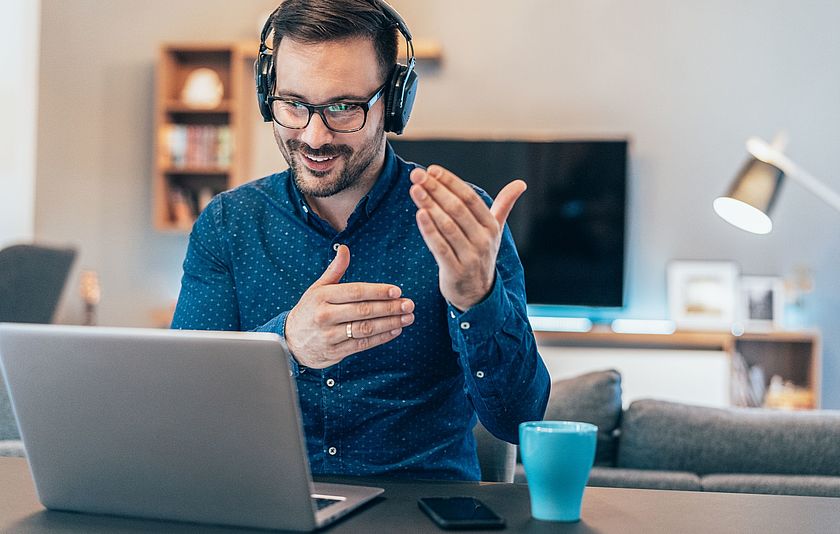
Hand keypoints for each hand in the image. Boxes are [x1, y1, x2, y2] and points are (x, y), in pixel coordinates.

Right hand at [284, 245, 414, 368]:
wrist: (290, 341)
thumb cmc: (309, 310)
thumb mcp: (317, 288)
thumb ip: (335, 270)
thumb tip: (345, 249)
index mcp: (322, 297)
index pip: (355, 292)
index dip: (378, 291)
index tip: (397, 291)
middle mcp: (325, 316)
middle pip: (363, 311)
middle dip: (389, 308)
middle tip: (408, 305)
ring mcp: (329, 336)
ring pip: (365, 329)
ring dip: (389, 323)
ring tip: (407, 318)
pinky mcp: (334, 352)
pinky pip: (362, 345)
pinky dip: (381, 338)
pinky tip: (395, 331)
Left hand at [409, 165, 525, 310]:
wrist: (478, 294)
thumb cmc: (481, 255)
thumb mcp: (494, 231)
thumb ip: (504, 205)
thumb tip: (521, 183)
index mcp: (491, 227)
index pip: (470, 198)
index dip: (451, 182)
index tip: (432, 170)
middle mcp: (483, 240)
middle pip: (457, 209)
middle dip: (436, 190)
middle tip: (417, 175)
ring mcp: (470, 257)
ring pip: (447, 226)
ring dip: (429, 205)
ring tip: (415, 189)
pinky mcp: (455, 271)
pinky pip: (440, 247)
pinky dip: (429, 230)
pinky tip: (419, 214)